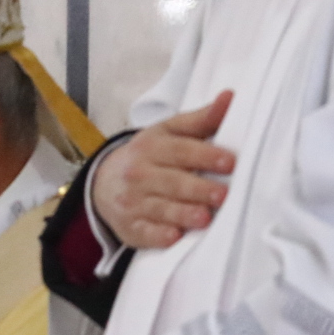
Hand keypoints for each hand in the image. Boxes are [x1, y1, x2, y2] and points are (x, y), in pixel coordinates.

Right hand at [93, 92, 236, 249]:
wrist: (103, 183)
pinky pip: (144, 232)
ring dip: (182, 214)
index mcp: (152, 147)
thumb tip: (230, 98)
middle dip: (197, 189)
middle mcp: (139, 174)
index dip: (205, 156)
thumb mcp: (169, 132)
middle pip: (172, 182)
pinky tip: (173, 237)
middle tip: (223, 195)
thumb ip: (201, 119)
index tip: (230, 162)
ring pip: (160, 208)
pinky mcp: (130, 227)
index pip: (181, 151)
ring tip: (204, 218)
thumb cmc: (148, 156)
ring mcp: (132, 202)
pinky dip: (158, 236)